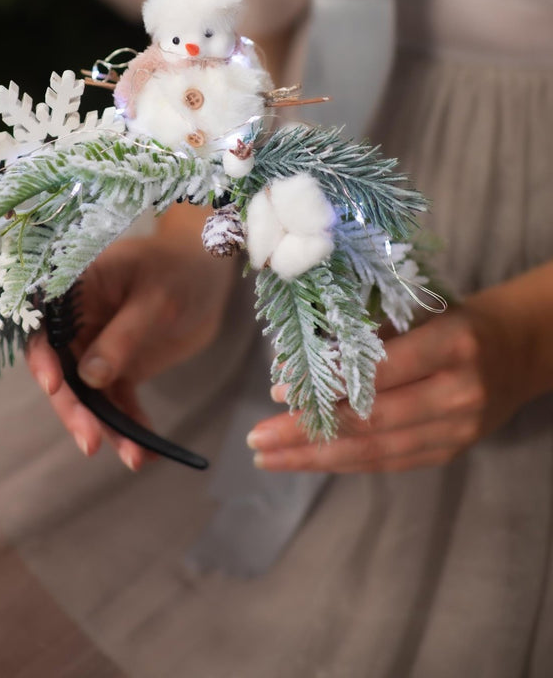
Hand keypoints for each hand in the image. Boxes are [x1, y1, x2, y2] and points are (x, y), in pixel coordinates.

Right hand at [26, 213, 236, 470]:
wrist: (210, 270)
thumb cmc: (180, 268)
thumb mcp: (155, 298)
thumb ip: (123, 335)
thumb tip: (89, 377)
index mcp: (76, 292)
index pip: (45, 328)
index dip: (43, 358)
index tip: (53, 386)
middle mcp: (79, 323)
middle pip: (63, 370)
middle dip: (75, 408)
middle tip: (90, 442)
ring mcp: (99, 347)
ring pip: (90, 394)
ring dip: (106, 427)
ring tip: (132, 458)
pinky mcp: (122, 366)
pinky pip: (119, 400)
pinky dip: (130, 424)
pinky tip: (147, 450)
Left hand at [247, 302, 541, 473]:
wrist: (516, 349)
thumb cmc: (454, 319)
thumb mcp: (418, 311)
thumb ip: (366, 336)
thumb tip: (296, 366)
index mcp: (451, 344)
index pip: (378, 371)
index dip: (327, 385)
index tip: (278, 392)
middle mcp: (458, 392)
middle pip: (371, 420)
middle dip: (307, 432)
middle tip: (257, 439)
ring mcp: (458, 429)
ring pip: (376, 450)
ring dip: (316, 457)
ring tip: (270, 458)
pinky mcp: (450, 451)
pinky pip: (389, 462)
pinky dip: (344, 461)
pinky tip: (308, 460)